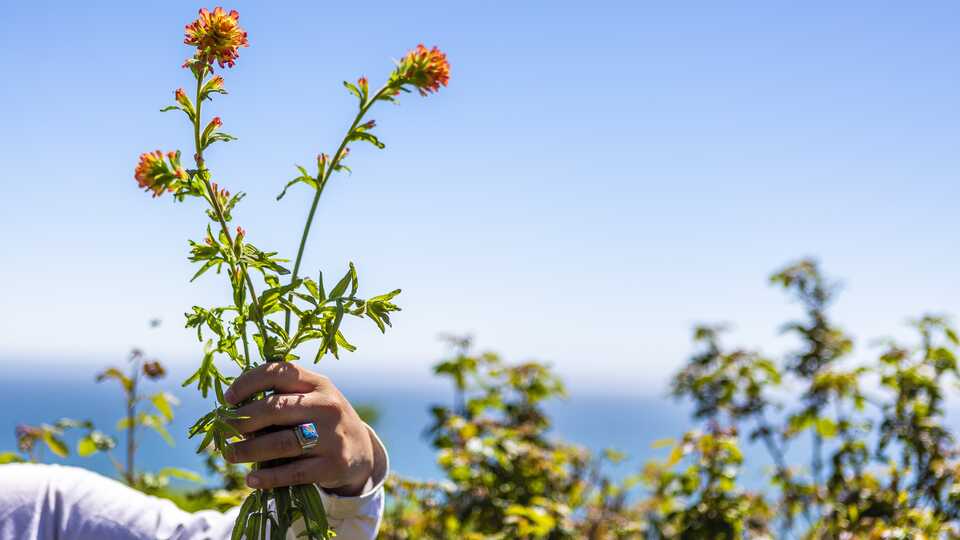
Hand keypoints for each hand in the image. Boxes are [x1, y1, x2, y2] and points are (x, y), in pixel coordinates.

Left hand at [223, 362, 374, 495]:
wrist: (361, 451)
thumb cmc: (321, 422)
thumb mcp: (310, 400)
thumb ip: (279, 400)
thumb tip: (233, 415)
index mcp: (318, 383)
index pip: (278, 372)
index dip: (248, 383)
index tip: (227, 399)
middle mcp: (327, 406)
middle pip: (275, 409)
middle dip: (242, 420)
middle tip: (223, 430)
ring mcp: (332, 436)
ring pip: (281, 443)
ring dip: (248, 450)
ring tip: (229, 454)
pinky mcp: (333, 465)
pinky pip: (293, 472)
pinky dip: (268, 477)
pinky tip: (252, 480)